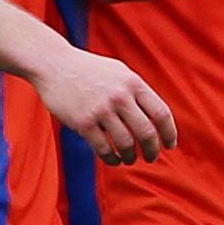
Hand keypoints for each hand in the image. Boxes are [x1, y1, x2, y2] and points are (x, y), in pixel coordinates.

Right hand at [30, 47, 176, 164]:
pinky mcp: (83, 122)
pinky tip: (114, 160)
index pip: (161, 113)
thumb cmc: (89, 70)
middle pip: (146, 132)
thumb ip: (138, 92)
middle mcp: (120, 96)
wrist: (54, 64)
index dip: (169, 133)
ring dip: (131, 156)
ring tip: (130, 159)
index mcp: (133, 83)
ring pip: (126, 143)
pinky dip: (111, 159)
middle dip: (152, 150)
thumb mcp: (120, 72)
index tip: (169, 145)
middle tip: (152, 157)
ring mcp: (101, 109)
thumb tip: (157, 117)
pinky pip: (103, 148)